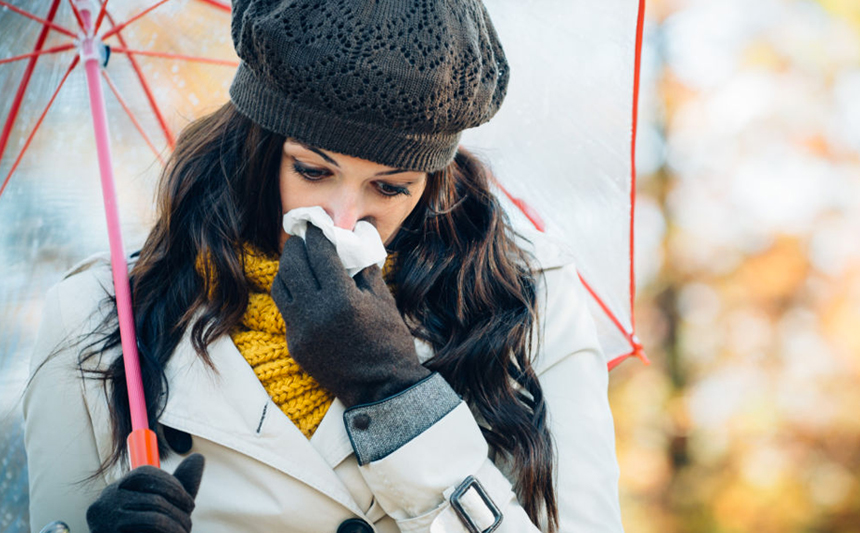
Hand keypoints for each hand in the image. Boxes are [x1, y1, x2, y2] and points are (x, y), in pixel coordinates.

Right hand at [86, 453, 204, 532]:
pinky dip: (169, 532)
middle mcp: (104, 503)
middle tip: (188, 523)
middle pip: (152, 496)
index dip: (172, 485)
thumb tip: (198, 457)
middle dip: (178, 509)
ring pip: (153, 516)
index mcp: (116, 490)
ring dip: (176, 524)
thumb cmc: (146, 532)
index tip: (190, 503)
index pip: (145, 473)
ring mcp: (104, 522)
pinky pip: (149, 528)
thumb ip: (178, 485)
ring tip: (184, 531)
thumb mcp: (163, 506)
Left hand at [271, 224, 430, 406]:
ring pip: (281, 286)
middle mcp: (316, 313)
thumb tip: (356, 241)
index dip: (318, 235)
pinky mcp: (295, 346)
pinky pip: (286, 310)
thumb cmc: (390, 342)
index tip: (319, 226)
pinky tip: (304, 289)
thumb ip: (364, 269)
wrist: (382, 389)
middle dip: (297, 246)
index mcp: (341, 299)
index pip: (320, 254)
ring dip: (288, 268)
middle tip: (304, 237)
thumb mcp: (383, 301)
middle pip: (293, 265)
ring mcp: (301, 331)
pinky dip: (292, 294)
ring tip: (299, 260)